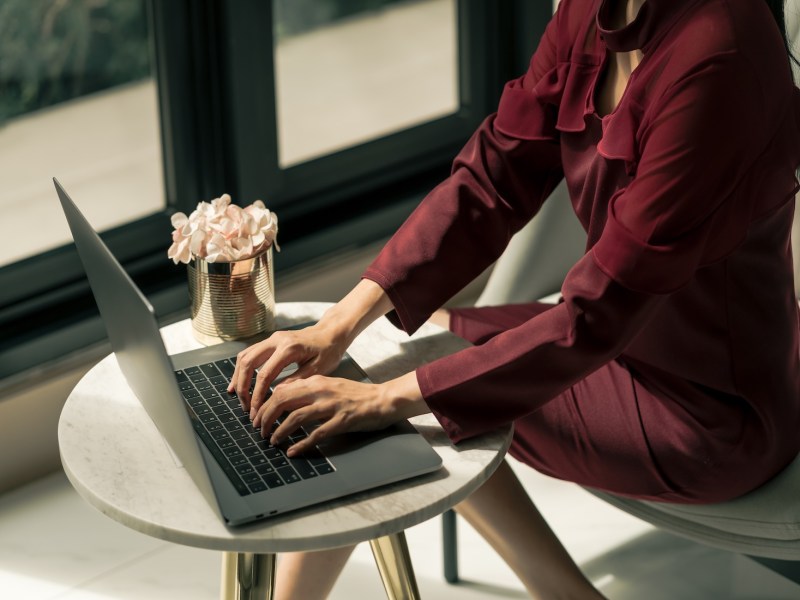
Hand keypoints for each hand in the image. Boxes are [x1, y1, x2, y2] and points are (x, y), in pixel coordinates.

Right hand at [227, 322, 347, 417]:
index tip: (255, 411)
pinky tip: (240, 381)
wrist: (331, 333)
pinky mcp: (270, 341)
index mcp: (289, 348)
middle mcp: (276, 340)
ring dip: (238, 377)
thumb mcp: (318, 369)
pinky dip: (242, 368)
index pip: (264, 374)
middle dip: (242, 386)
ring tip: (238, 396)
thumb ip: (297, 381)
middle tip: (245, 406)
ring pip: (244, 356)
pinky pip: (250, 353)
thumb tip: (277, 395)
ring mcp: (271, 338)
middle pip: (248, 363)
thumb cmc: (329, 351)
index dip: (257, 395)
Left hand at [253, 375, 398, 455]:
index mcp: (316, 381)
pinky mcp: (342, 421)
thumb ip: (308, 391)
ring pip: (296, 417)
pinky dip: (301, 444)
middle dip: (267, 417)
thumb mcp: (329, 386)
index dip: (265, 405)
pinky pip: (316, 434)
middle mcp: (321, 390)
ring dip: (280, 431)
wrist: (382, 399)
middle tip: (260, 431)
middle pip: (283, 401)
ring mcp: (332, 406)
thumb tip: (282, 399)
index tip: (258, 418)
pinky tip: (293, 451)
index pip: (282, 390)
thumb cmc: (356, 395)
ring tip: (273, 441)